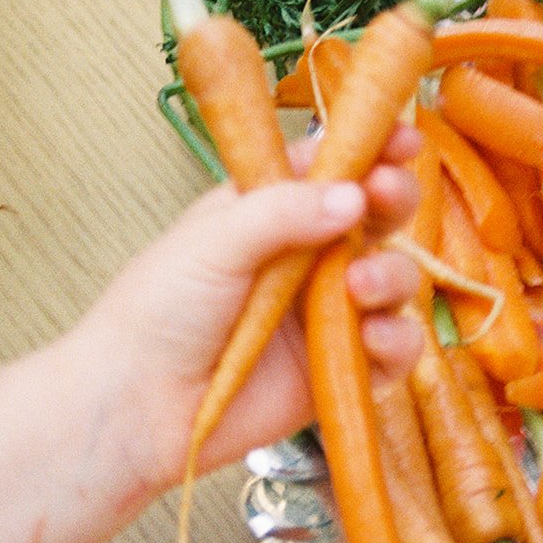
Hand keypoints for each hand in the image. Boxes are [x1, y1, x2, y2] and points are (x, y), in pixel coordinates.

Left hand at [87, 123, 422, 494]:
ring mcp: (323, 312)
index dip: (372, 146)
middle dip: (392, 199)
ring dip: (392, 274)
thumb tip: (353, 195)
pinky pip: (391, 350)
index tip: (404, 139)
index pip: (331, 165)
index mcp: (269, 210)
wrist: (139, 403)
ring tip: (360, 286)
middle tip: (385, 196)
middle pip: (374, 215)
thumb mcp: (214, 241)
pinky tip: (372, 338)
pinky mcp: (336, 367)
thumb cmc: (158, 310)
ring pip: (392, 279)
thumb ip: (282, 211)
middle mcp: (304, 256)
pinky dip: (396, 341)